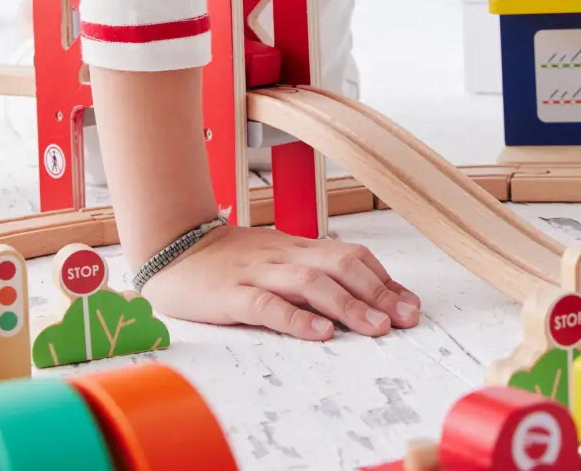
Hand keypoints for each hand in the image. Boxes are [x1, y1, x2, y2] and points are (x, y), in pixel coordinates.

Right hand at [139, 224, 421, 340]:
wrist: (170, 247)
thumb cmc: (227, 260)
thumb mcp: (276, 261)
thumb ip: (314, 275)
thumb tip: (363, 296)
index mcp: (296, 248)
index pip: (350, 256)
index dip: (384, 280)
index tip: (410, 307)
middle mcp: (283, 256)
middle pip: (339, 264)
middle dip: (376, 292)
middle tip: (403, 320)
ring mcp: (256, 273)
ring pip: (309, 282)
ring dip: (347, 305)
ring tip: (374, 328)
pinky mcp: (228, 295)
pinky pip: (265, 304)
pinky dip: (295, 318)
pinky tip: (319, 332)